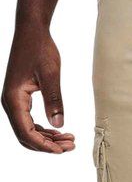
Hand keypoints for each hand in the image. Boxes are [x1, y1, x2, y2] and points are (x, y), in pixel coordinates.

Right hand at [2, 23, 74, 153]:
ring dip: (48, 138)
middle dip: (48, 145)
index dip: (44, 146)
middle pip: (26, 136)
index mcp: (13, 99)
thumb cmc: (40, 49)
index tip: (62, 151)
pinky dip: (44, 129)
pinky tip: (60, 131)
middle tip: (71, 146)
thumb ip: (54, 100)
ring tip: (70, 140)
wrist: (32, 31)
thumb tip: (58, 125)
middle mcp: (10, 103)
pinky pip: (29, 121)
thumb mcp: (50, 74)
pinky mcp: (20, 98)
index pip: (26, 132)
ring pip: (28, 130)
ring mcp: (14, 101)